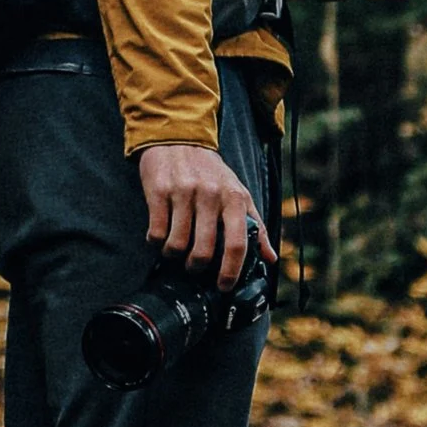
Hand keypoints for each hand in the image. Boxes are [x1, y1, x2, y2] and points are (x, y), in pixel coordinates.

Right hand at [137, 143, 267, 291]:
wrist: (178, 139)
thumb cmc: (211, 173)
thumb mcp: (238, 194)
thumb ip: (255, 226)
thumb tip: (270, 259)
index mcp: (234, 197)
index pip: (237, 244)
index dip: (230, 272)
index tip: (224, 287)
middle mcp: (210, 195)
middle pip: (204, 251)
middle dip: (197, 267)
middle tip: (194, 268)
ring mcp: (183, 193)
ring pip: (177, 245)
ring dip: (174, 256)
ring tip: (175, 251)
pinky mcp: (158, 191)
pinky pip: (156, 233)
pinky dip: (157, 242)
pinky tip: (160, 237)